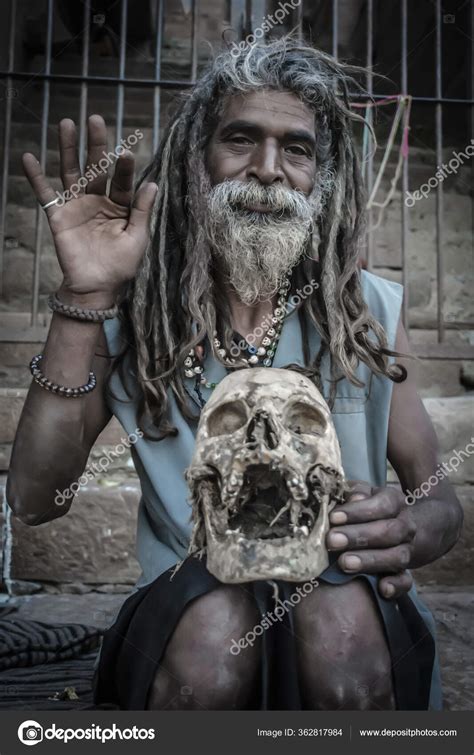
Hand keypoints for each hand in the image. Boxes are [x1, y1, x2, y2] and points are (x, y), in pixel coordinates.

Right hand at [22, 115, 156, 304]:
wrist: (97, 288)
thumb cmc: (121, 266)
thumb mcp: (137, 238)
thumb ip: (143, 211)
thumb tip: (152, 183)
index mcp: (120, 206)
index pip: (121, 181)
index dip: (123, 168)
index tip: (125, 152)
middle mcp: (97, 200)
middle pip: (96, 167)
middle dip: (95, 144)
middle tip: (95, 119)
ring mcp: (77, 206)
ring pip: (71, 172)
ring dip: (67, 148)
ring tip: (67, 123)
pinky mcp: (58, 217)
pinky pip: (45, 194)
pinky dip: (36, 177)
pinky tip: (29, 157)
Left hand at [326, 481, 416, 599]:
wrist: (399, 524)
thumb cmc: (369, 506)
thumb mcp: (362, 493)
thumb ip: (355, 493)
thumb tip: (352, 498)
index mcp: (394, 501)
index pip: (382, 505)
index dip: (358, 512)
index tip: (333, 517)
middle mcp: (405, 525)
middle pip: (389, 531)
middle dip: (359, 536)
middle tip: (332, 541)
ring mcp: (407, 549)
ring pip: (397, 556)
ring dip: (370, 561)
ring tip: (344, 563)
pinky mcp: (405, 571)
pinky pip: (406, 581)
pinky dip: (395, 585)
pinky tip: (381, 589)